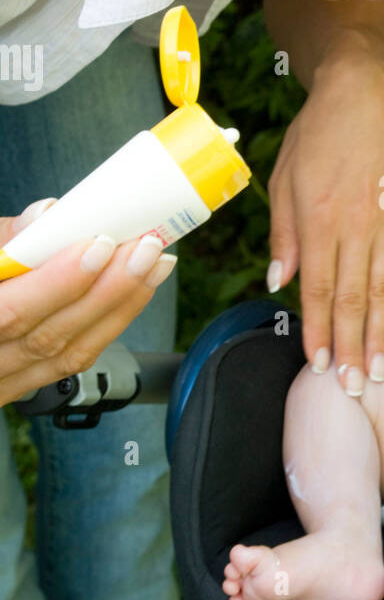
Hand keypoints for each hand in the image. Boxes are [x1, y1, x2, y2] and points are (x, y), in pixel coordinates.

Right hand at [0, 200, 176, 407]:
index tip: (98, 245)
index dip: (57, 282)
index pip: (9, 313)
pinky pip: (72, 362)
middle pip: (47, 336)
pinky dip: (108, 325)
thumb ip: (2, 240)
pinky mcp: (21, 385)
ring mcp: (1, 383)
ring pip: (67, 354)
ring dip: (119, 306)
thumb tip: (47, 214)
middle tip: (144, 248)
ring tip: (154, 263)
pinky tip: (134, 292)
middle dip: (106, 290)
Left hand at [267, 54, 383, 391]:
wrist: (360, 98)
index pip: (318, 289)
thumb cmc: (318, 135)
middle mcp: (356, 227)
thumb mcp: (282, 181)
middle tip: (354, 386)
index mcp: (320, 220)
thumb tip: (281, 281)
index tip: (319, 363)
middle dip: (352, 347)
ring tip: (381, 369)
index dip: (318, 331)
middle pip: (354, 299)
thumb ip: (285, 235)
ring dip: (381, 335)